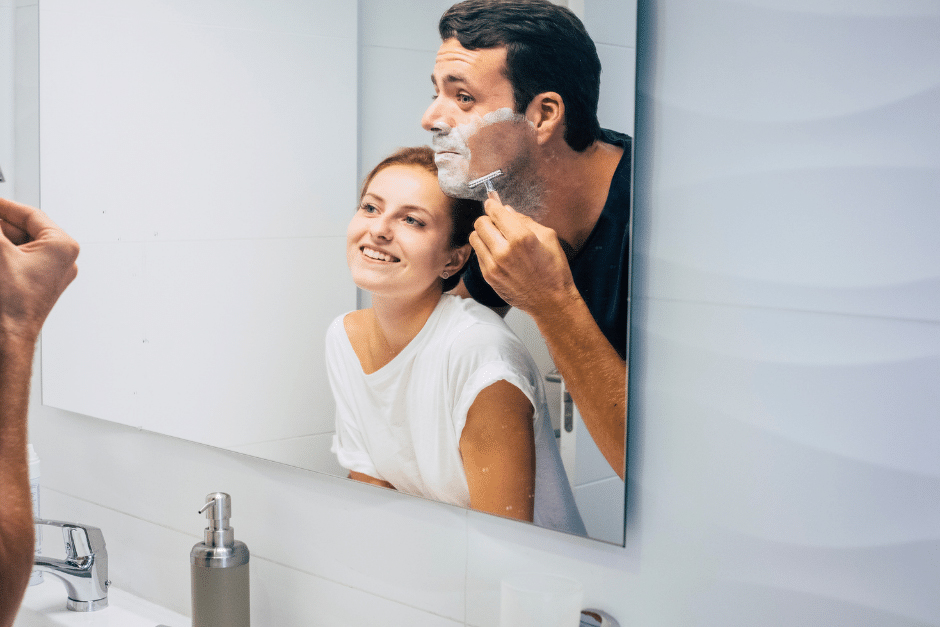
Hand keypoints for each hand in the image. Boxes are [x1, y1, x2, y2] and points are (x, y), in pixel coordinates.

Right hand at [0, 198, 78, 341]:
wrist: (7, 337)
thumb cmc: (11, 303)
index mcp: (62, 246)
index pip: (29, 213)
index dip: (3, 207)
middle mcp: (62, 259)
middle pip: (22, 229)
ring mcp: (50, 273)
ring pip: (17, 245)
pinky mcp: (36, 284)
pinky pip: (17, 260)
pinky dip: (2, 255)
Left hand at [468, 194, 576, 314]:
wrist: (551, 301)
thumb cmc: (554, 270)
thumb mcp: (548, 237)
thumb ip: (525, 221)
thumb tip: (506, 210)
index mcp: (521, 238)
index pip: (495, 212)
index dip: (492, 204)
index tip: (493, 203)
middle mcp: (504, 251)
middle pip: (480, 223)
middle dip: (488, 219)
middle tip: (497, 222)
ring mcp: (494, 266)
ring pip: (474, 238)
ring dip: (483, 234)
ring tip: (496, 238)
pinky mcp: (489, 277)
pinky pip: (478, 255)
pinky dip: (485, 250)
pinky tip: (498, 253)